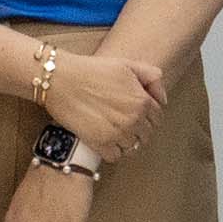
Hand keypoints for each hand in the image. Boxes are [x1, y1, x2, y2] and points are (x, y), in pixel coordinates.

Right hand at [43, 50, 163, 160]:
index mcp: (143, 101)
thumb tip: (162, 100)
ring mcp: (117, 133)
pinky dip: (112, 151)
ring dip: (125, 141)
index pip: (157, 118)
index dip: (148, 116)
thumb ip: (152, 77)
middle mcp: (133, 119)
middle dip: (138, 129)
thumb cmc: (93, 70)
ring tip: (113, 131)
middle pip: (146, 134)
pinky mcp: (100, 144)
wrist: (61, 80)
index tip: (135, 113)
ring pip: (132, 147)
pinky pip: (115, 156)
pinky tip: (104, 141)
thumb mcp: (128, 65)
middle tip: (123, 122)